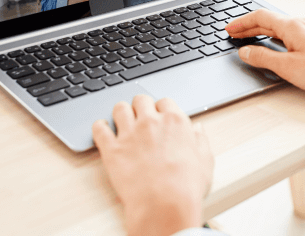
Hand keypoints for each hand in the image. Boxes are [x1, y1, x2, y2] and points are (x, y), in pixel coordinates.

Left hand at [92, 95, 213, 235]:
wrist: (165, 205)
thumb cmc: (186, 186)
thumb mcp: (205, 160)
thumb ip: (201, 140)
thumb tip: (197, 130)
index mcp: (175, 122)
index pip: (164, 102)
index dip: (162, 109)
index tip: (160, 117)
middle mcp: (151, 122)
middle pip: (141, 99)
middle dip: (141, 106)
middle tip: (141, 117)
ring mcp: (129, 134)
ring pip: (119, 108)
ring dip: (121, 112)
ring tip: (121, 120)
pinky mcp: (111, 149)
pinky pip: (99, 128)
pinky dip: (99, 127)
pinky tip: (102, 129)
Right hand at [225, 9, 304, 96]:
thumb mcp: (287, 67)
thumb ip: (263, 58)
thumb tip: (245, 51)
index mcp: (292, 26)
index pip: (260, 17)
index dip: (241, 23)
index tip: (228, 29)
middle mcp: (302, 23)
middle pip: (269, 21)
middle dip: (249, 27)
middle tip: (233, 33)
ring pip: (280, 26)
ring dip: (262, 31)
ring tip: (248, 38)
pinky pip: (290, 32)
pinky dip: (275, 36)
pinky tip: (274, 43)